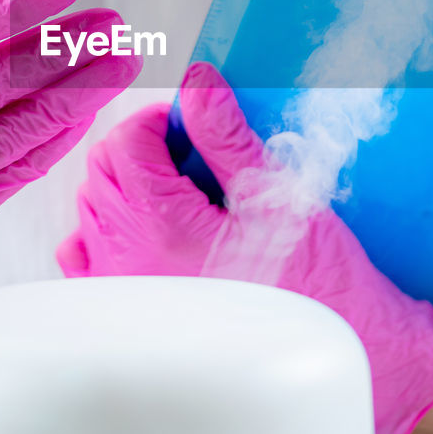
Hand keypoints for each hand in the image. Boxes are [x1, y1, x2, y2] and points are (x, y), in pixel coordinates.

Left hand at [57, 62, 432, 433]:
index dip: (155, 119)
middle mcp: (130, 263)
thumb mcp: (278, 195)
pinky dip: (110, 231)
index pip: (124, 142)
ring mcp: (126, 293)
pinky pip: (89, 258)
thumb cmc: (322, 281)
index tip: (188, 123)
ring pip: (93, 211)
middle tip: (188, 150)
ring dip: (126, 186)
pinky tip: (153, 230)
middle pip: (102, 171)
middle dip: (139, 147)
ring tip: (180, 190)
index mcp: (163, 228)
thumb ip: (226, 136)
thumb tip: (198, 84)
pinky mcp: (133, 317)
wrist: (343, 349)